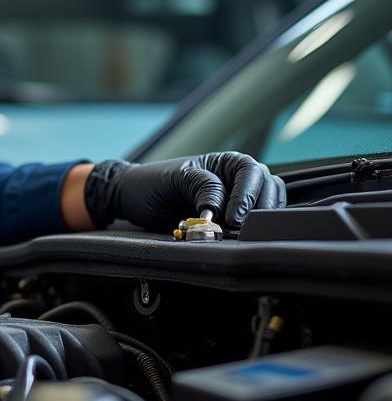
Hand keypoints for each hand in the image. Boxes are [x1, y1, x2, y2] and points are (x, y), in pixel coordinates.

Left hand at [83, 152, 285, 232]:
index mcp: (224, 163)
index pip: (251, 172)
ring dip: (258, 219)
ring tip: (237, 233)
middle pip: (267, 188)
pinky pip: (251, 224)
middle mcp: (235, 180)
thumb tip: (220, 206)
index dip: (246, 194)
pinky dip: (249, 230)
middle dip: (257, 208)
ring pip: (266, 205)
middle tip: (237, 228)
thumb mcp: (173, 179)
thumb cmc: (151, 182)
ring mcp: (235, 201)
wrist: (132, 199)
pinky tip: (236, 238)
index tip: (232, 217)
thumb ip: (200, 186)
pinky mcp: (229, 222)